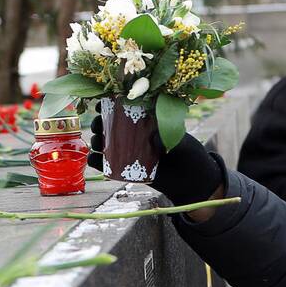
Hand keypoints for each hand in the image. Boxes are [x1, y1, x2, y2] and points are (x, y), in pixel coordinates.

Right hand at [88, 105, 224, 216]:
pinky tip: (93, 159)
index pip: (124, 110)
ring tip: (97, 143)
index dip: (109, 105)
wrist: (191, 182)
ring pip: (105, 145)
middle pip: (109, 126)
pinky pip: (108, 166)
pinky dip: (98, 163)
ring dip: (95, 142)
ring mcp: (130, 153)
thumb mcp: (182, 143)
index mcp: (145, 122)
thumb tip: (152, 137)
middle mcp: (134, 136)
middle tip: (98, 125)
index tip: (101, 104)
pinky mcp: (127, 170)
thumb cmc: (188, 155)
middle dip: (98, 124)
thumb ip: (172, 139)